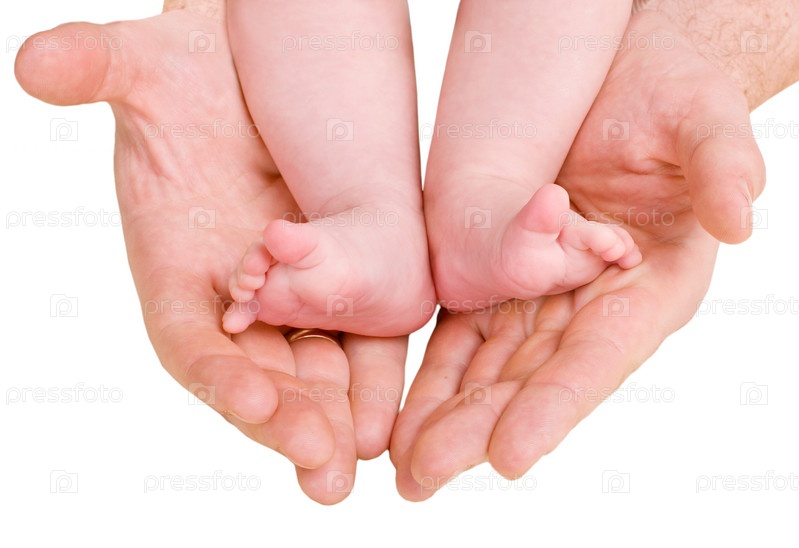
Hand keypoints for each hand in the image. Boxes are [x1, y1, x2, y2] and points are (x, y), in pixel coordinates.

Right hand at [15, 0, 405, 503]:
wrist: (250, 70)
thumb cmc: (189, 72)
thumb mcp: (145, 65)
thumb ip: (97, 67)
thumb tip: (37, 62)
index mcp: (175, 265)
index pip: (189, 340)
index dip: (218, 375)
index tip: (254, 407)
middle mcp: (230, 296)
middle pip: (258, 374)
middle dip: (288, 421)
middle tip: (323, 469)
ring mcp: (286, 295)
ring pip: (312, 369)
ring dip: (335, 418)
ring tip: (358, 461)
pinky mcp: (337, 281)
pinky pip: (360, 335)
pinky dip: (373, 376)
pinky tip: (390, 416)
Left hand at [391, 8, 767, 498]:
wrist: (617, 71)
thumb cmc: (670, 92)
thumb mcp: (702, 115)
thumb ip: (722, 164)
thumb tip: (740, 219)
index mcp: (648, 285)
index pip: (598, 357)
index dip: (555, 407)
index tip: (507, 457)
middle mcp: (592, 303)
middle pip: (531, 377)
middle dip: (477, 428)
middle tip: (422, 476)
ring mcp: (544, 292)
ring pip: (490, 365)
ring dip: (445, 413)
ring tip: (402, 459)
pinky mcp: (504, 271)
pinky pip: (464, 327)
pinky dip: (435, 369)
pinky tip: (402, 405)